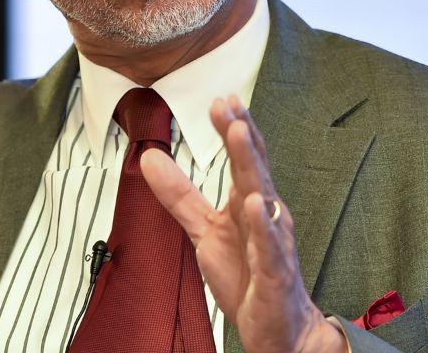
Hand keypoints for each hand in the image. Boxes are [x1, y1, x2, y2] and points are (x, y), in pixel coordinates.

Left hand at [140, 96, 343, 352]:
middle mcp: (266, 217)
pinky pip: (269, 249)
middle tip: (227, 103)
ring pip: (263, 199)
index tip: (221, 98)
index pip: (244, 159)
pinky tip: (253, 204)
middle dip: (241, 135)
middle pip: (254, 169)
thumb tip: (148, 158)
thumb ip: (179, 195)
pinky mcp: (275, 277)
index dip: (233, 128)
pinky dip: (262, 226)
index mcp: (249, 204)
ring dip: (252, 165)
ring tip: (239, 134)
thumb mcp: (205, 231)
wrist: (278, 329)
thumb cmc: (247, 275)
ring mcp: (273, 245)